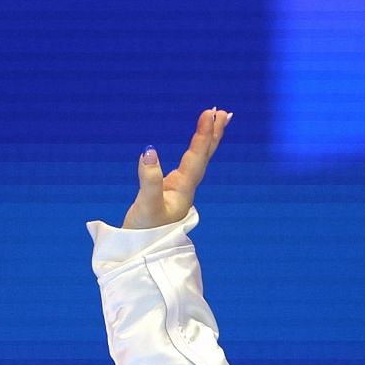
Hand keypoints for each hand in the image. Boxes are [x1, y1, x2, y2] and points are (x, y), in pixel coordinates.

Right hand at [122, 108, 230, 228]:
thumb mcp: (146, 206)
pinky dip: (195, 151)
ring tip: (216, 120)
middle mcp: (185, 187)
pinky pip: (188, 165)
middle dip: (213, 133)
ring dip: (207, 140)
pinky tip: (196, 149)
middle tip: (223, 111)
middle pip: (204, 156)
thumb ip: (149, 180)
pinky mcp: (169, 192)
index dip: (204, 134)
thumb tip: (149, 152)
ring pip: (198, 159)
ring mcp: (179, 189)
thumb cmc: (145, 232)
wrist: (141, 252)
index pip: (197, 156)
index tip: (210, 112)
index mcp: (183, 189)